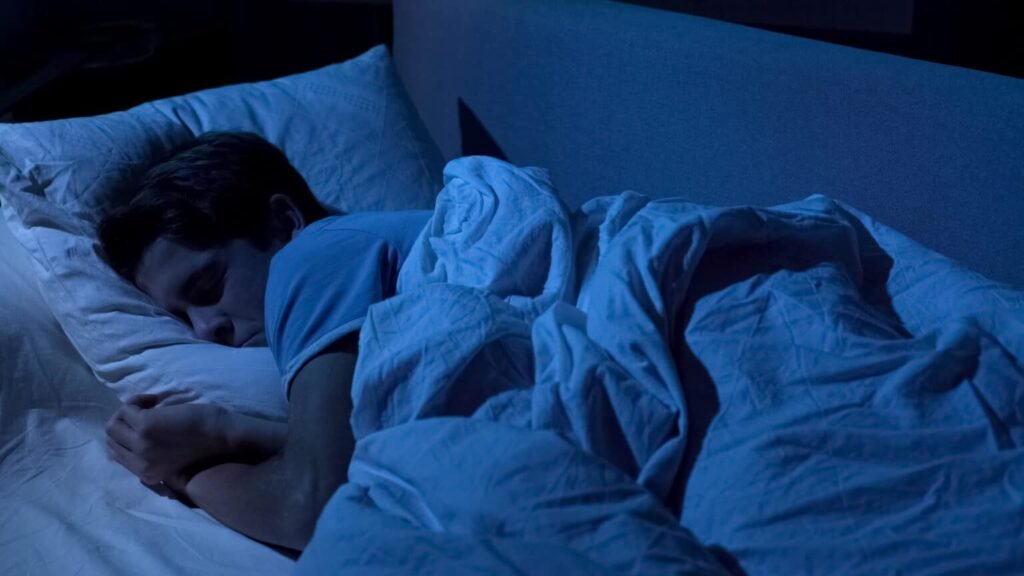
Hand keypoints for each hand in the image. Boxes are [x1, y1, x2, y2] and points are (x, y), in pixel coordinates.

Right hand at [106, 394, 230, 491]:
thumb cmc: (208, 445)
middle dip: (124, 422)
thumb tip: (134, 435)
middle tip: (145, 411)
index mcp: (147, 474)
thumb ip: (152, 455)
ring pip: (112, 425)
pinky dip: (136, 400)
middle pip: (112, 440)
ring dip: (127, 411)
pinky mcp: (145, 426)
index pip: (117, 454)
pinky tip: (155, 399)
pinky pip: (125, 409)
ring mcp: (140, 445)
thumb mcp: (174, 459)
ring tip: (149, 405)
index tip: (144, 424)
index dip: (127, 435)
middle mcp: (140, 464)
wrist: (226, 438)